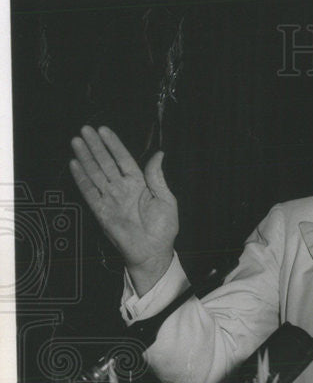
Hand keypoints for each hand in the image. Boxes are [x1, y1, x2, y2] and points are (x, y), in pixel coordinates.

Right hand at [69, 125, 177, 294]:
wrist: (153, 252)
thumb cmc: (163, 229)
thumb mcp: (166, 200)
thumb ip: (157, 177)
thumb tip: (159, 154)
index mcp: (140, 185)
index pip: (124, 160)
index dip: (114, 145)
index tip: (104, 131)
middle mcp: (123, 189)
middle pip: (106, 163)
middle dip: (95, 146)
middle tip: (85, 130)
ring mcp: (111, 199)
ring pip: (95, 173)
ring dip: (86, 157)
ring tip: (77, 142)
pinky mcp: (101, 211)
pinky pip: (89, 192)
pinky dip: (81, 178)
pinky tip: (75, 164)